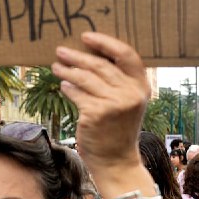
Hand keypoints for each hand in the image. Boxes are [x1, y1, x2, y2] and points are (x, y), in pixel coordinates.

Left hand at [52, 33, 149, 174]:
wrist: (116, 161)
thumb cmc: (118, 130)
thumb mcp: (127, 104)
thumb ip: (118, 82)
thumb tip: (90, 55)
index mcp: (141, 87)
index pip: (126, 55)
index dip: (105, 43)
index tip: (87, 37)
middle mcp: (130, 93)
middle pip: (101, 65)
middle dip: (78, 56)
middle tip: (61, 51)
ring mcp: (114, 104)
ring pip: (86, 77)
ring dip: (68, 70)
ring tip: (56, 66)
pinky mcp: (96, 113)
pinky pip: (77, 93)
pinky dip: (68, 88)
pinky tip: (63, 85)